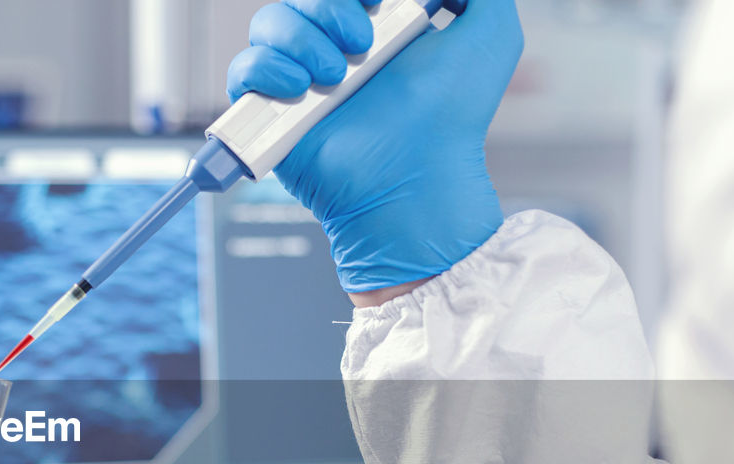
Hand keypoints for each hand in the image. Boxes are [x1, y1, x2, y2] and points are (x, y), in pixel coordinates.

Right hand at [226, 0, 522, 290]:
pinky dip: (265, 68)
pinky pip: (243, 70)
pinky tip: (300, 89)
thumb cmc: (452, 117)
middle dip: (328, 7)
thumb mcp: (491, 36)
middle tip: (363, 45)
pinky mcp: (270, 116)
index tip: (376, 1)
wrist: (414, 175)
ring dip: (299, 38)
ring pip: (268, 24)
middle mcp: (332, 54)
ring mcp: (298, 85)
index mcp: (376, 31)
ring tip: (335, 77)